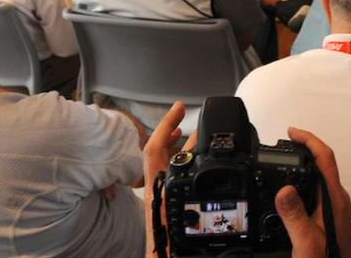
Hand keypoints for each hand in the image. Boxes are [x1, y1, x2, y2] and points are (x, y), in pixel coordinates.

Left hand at [143, 102, 193, 257]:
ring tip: (196, 135)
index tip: (179, 108)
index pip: (154, 152)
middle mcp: (157, 197)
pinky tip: (195, 167)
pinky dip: (184, 167)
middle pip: (161, 154)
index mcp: (155, 198)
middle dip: (175, 131)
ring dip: (182, 148)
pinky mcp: (167, 212)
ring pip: (169, 167)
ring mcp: (162, 203)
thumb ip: (166, 224)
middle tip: (190, 116)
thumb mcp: (166, 242)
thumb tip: (165, 205)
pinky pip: (174, 181)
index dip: (165, 126)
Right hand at [275, 127, 350, 257]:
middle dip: (303, 148)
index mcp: (335, 200)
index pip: (325, 158)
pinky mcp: (329, 218)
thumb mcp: (307, 242)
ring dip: (302, 164)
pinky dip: (301, 181)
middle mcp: (337, 200)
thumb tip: (284, 189)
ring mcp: (334, 209)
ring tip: (283, 159)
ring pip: (318, 177)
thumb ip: (295, 216)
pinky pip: (315, 191)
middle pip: (322, 163)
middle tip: (284, 142)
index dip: (308, 140)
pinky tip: (289, 189)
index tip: (291, 131)